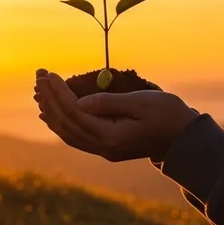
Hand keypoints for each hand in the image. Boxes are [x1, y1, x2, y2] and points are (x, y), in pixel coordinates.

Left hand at [33, 68, 199, 162]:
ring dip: (52, 112)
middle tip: (38, 76)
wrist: (185, 138)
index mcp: (111, 136)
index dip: (58, 92)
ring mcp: (104, 151)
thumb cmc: (167, 114)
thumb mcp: (141, 102)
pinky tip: (51, 115)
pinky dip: (61, 124)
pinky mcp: (107, 149)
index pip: (75, 113)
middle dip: (50, 98)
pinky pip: (76, 138)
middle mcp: (103, 147)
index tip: (48, 74)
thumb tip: (78, 102)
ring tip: (39, 93)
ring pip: (68, 133)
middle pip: (67, 123)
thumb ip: (109, 103)